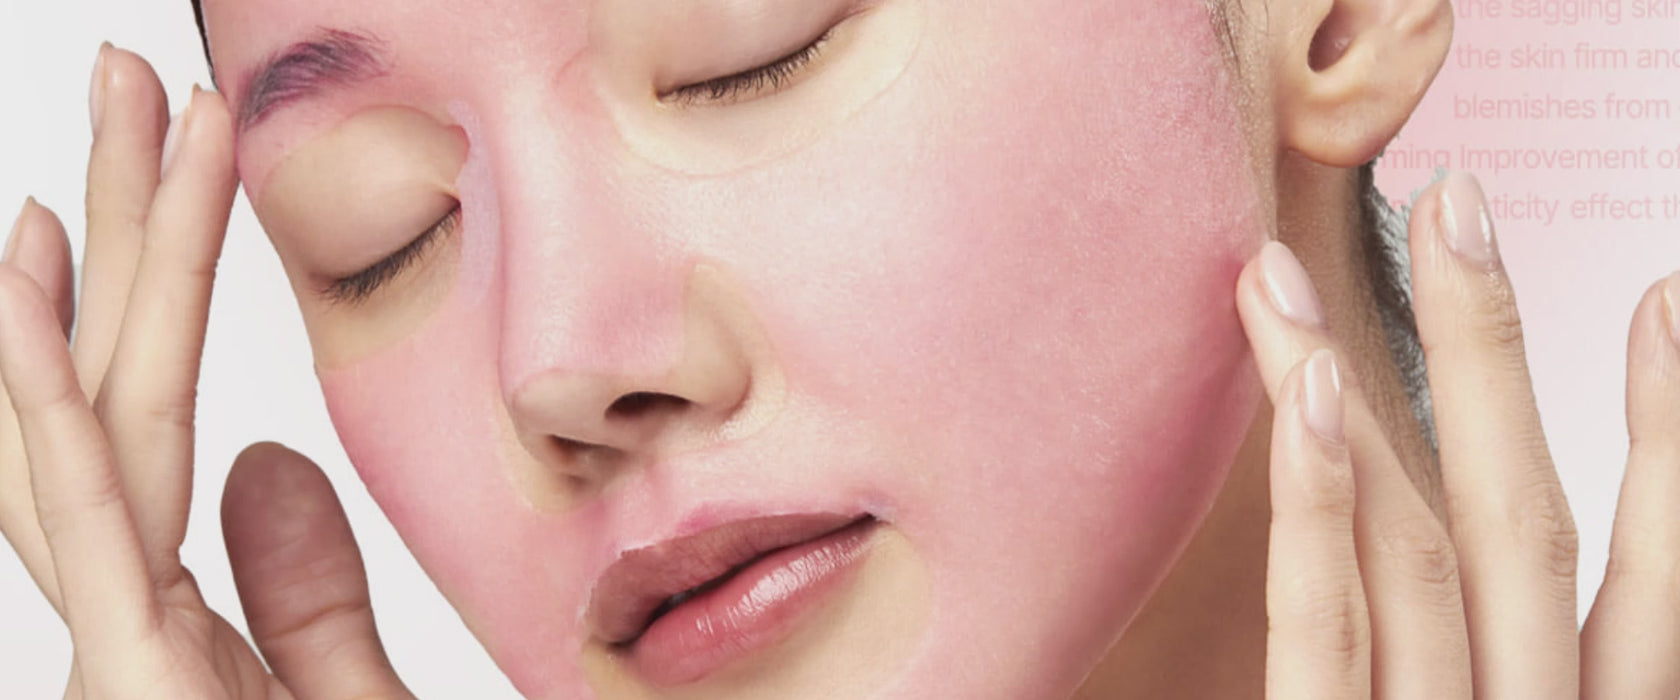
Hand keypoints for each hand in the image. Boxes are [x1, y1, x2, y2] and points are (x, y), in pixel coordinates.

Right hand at [0, 46, 410, 697]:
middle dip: (123, 233)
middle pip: (121, 388)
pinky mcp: (128, 685)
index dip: (160, 276)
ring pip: (88, 432)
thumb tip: (260, 457)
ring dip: (81, 282)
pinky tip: (23, 298)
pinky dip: (44, 410)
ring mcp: (119, 653)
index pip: (168, 407)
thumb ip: (302, 598)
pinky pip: (84, 529)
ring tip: (70, 155)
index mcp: (184, 612)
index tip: (173, 164)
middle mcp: (132, 617)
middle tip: (131, 82)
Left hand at [1241, 171, 1679, 697]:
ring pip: (1415, 548)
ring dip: (1355, 395)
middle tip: (1452, 204)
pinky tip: (1308, 394)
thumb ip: (1462, 664)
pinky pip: (1322, 626)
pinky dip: (1319, 508)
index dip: (1663, 437)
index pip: (1650, 578)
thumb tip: (1446, 562)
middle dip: (1490, 353)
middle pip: (1524, 523)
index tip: (1660, 301)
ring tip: (1285, 274)